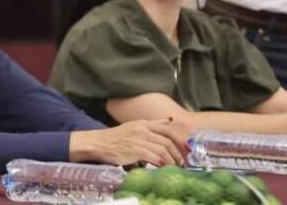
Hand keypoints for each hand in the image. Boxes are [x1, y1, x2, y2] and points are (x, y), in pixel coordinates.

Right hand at [70, 118, 188, 165]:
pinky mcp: (134, 149)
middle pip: (167, 139)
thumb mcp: (135, 126)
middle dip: (178, 151)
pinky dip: (161, 162)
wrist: (99, 143)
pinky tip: (163, 167)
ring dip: (171, 159)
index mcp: (144, 123)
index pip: (167, 128)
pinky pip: (153, 156)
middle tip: (183, 160)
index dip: (180, 137)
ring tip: (174, 166)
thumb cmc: (117, 138)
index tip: (187, 147)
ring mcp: (139, 139)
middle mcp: (143, 129)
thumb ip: (153, 125)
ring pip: (162, 148)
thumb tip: (169, 120)